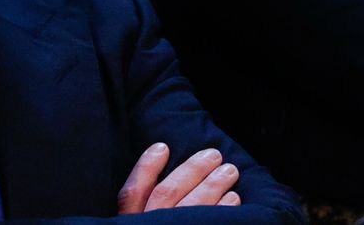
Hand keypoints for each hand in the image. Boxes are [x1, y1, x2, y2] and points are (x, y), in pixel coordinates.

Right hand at [117, 143, 240, 213]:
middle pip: (168, 194)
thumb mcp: (135, 219)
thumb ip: (141, 204)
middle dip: (192, 170)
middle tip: (214, 154)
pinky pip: (210, 223)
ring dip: (213, 185)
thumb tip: (160, 164)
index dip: (147, 166)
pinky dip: (224, 209)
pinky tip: (233, 197)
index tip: (163, 147)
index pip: (132, 192)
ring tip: (230, 171)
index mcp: (130, 221)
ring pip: (192, 207)